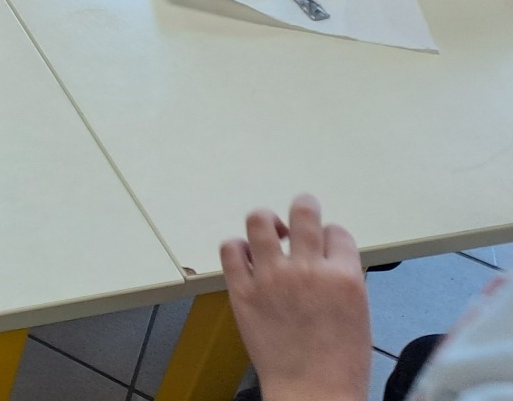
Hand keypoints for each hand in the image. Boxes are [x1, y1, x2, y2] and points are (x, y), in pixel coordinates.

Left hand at [220, 194, 370, 400]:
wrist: (314, 393)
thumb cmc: (341, 363)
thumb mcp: (358, 314)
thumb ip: (342, 281)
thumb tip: (328, 259)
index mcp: (344, 277)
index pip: (337, 232)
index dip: (331, 236)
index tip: (326, 243)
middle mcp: (307, 270)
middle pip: (303, 214)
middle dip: (304, 205)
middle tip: (302, 207)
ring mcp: (271, 278)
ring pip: (260, 222)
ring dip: (266, 220)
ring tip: (269, 230)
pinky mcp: (242, 291)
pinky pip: (230, 250)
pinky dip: (236, 247)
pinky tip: (245, 255)